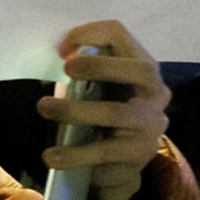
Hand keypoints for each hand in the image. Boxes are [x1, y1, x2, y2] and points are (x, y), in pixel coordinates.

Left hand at [36, 20, 171, 199]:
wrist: (117, 165)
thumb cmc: (100, 115)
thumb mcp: (93, 88)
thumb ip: (82, 72)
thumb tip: (60, 56)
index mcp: (140, 66)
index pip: (120, 35)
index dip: (89, 34)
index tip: (61, 51)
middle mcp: (155, 92)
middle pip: (140, 69)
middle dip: (99, 65)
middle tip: (66, 69)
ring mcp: (152, 123)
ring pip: (116, 112)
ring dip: (74, 109)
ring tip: (44, 107)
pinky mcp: (141, 153)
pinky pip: (105, 151)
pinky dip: (74, 153)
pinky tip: (51, 156)